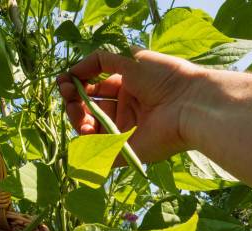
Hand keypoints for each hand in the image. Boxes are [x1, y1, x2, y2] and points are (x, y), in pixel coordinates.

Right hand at [57, 48, 203, 162]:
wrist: (188, 103)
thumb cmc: (163, 77)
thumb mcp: (130, 58)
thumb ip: (99, 60)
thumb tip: (72, 71)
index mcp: (126, 89)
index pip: (93, 89)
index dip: (76, 85)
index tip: (64, 81)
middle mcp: (123, 111)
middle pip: (87, 109)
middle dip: (73, 101)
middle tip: (68, 95)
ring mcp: (122, 132)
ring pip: (88, 129)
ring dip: (77, 119)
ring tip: (79, 113)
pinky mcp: (123, 150)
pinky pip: (97, 150)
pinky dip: (85, 141)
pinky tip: (86, 127)